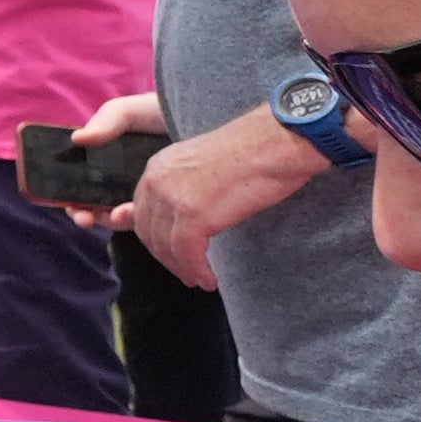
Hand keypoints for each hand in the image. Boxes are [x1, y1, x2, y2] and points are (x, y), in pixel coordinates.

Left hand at [109, 104, 327, 290]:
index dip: (154, 238)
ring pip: (166, 247)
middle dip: (166, 257)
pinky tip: (209, 280)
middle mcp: (157, 179)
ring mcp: (173, 196)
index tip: (167, 254)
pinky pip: (187, 254)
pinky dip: (197, 271)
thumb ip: (177, 187)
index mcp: (158, 166)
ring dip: (182, 268)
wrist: (278, 141)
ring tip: (198, 279)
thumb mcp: (202, 166)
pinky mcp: (194, 214)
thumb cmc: (252, 152)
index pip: (142, 212)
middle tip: (185, 272)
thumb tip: (159, 214)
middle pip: (149, 232)